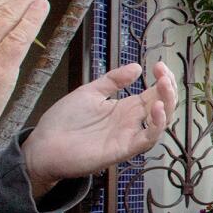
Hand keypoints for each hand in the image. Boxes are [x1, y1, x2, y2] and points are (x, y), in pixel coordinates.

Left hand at [22, 61, 176, 197]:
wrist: (45, 145)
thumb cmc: (64, 120)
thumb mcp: (90, 92)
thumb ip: (113, 80)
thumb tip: (137, 67)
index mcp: (125, 108)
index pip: (154, 93)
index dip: (162, 79)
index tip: (159, 64)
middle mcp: (132, 122)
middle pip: (162, 105)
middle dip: (168, 87)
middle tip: (164, 71)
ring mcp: (129, 135)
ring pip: (161, 123)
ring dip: (168, 103)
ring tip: (164, 85)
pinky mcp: (123, 149)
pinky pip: (148, 139)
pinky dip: (158, 125)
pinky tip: (157, 108)